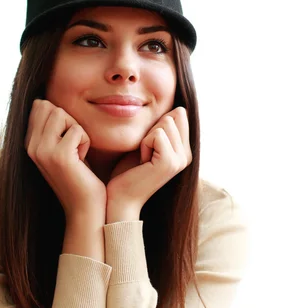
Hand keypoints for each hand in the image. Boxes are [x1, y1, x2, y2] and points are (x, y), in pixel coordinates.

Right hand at [25, 99, 105, 219]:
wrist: (85, 208)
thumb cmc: (80, 175)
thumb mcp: (62, 147)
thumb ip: (52, 126)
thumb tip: (41, 101)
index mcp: (29, 143)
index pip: (39, 106)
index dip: (61, 118)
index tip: (67, 141)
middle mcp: (31, 146)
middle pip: (51, 107)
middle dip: (70, 122)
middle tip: (74, 147)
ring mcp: (42, 151)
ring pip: (61, 114)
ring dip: (78, 131)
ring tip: (77, 153)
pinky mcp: (59, 156)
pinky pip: (77, 130)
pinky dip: (86, 142)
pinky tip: (81, 161)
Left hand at [106, 107, 192, 222]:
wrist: (120, 198)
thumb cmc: (128, 172)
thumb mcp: (147, 144)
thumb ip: (162, 128)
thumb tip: (178, 108)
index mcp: (183, 151)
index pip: (179, 114)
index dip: (156, 124)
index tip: (148, 147)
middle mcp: (186, 155)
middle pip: (173, 116)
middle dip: (151, 130)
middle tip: (144, 154)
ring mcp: (180, 159)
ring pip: (165, 122)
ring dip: (147, 137)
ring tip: (143, 158)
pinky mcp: (170, 162)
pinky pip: (157, 134)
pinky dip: (144, 144)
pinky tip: (142, 162)